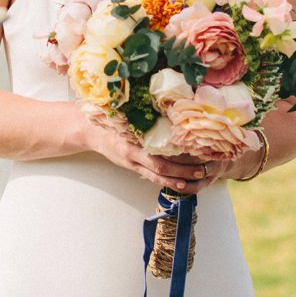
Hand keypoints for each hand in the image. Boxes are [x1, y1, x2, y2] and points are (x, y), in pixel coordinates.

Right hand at [77, 112, 227, 197]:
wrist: (92, 132)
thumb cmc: (113, 121)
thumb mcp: (129, 118)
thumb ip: (149, 120)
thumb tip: (175, 114)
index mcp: (134, 140)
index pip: (160, 151)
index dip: (179, 154)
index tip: (197, 151)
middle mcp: (134, 154)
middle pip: (162, 166)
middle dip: (183, 169)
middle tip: (203, 169)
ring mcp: (133, 163)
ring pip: (158, 175)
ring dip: (178, 178)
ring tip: (196, 178)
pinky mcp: (132, 167)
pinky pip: (151, 177)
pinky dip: (166, 181)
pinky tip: (179, 183)